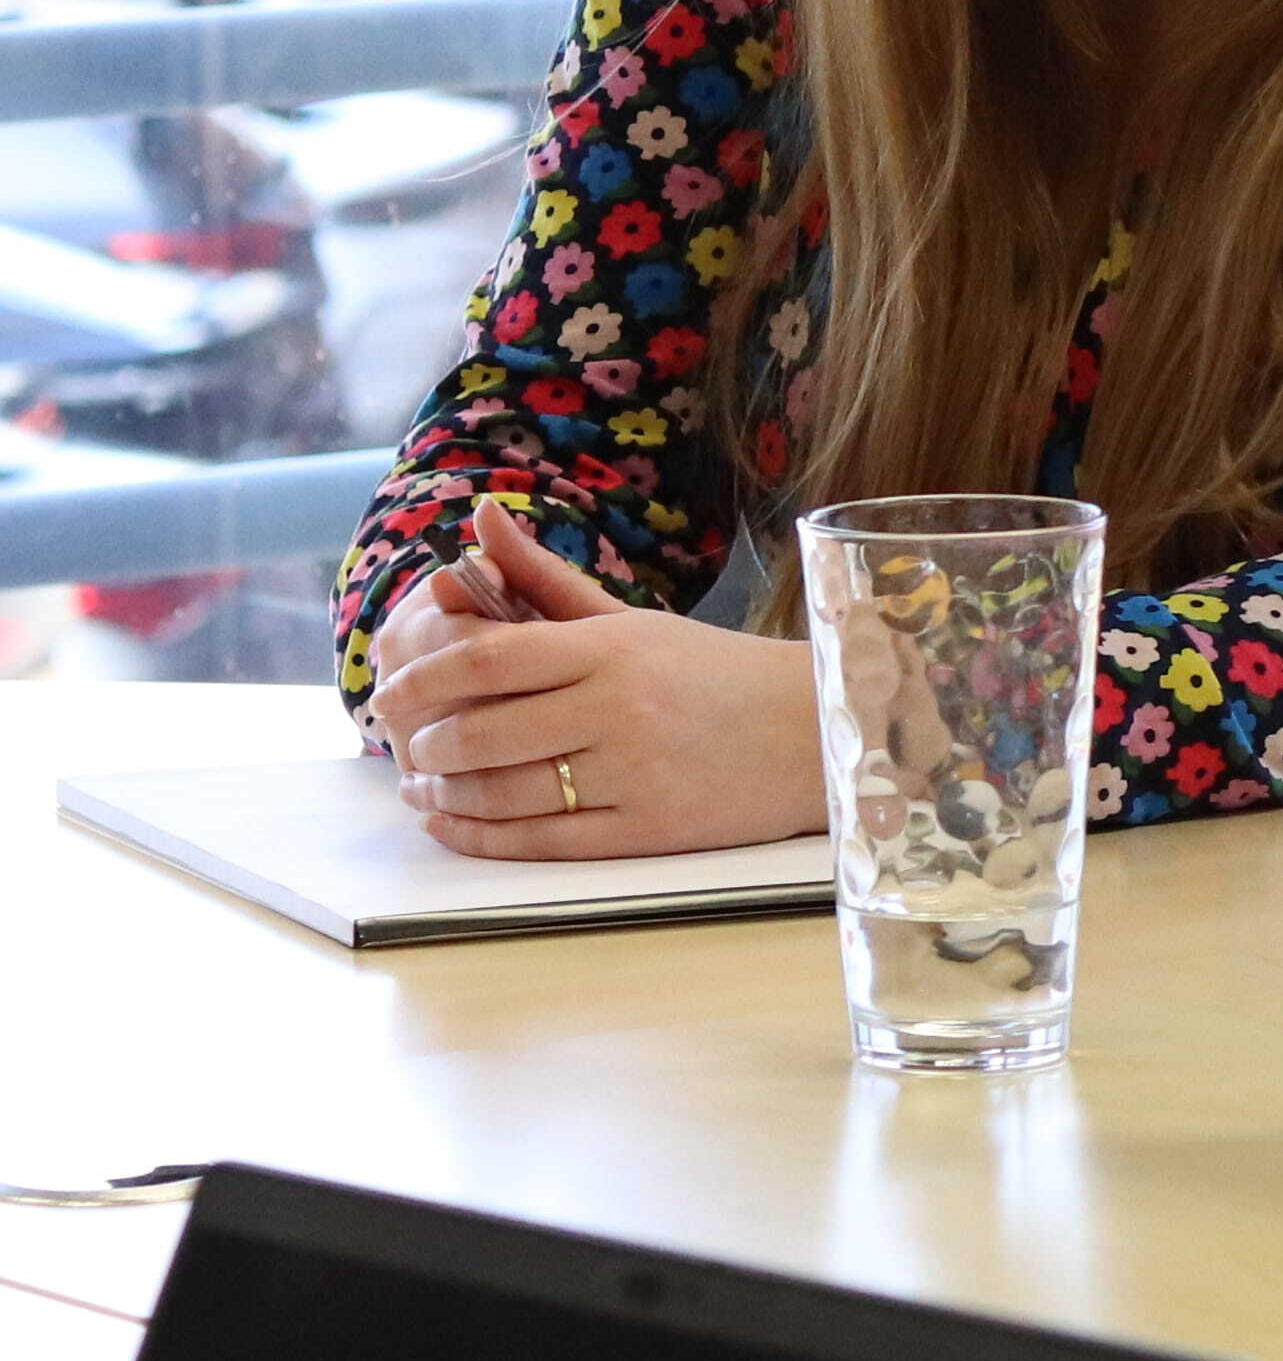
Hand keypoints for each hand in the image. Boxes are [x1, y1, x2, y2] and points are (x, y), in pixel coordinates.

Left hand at [367, 508, 827, 857]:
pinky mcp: (648, 830)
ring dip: (443, 793)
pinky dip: (480, 836)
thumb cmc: (714, 673)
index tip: (388, 694)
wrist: (817, 729)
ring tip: (420, 785)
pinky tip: (452, 822)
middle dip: (424, 745)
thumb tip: (481, 519)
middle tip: (402, 746)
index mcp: (612, 647)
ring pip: (503, 793)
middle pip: (482, 733)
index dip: (421, 679)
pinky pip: (539, 841)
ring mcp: (635, 773)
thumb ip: (545, 579)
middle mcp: (619, 708)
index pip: (487, 659)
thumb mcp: (633, 621)